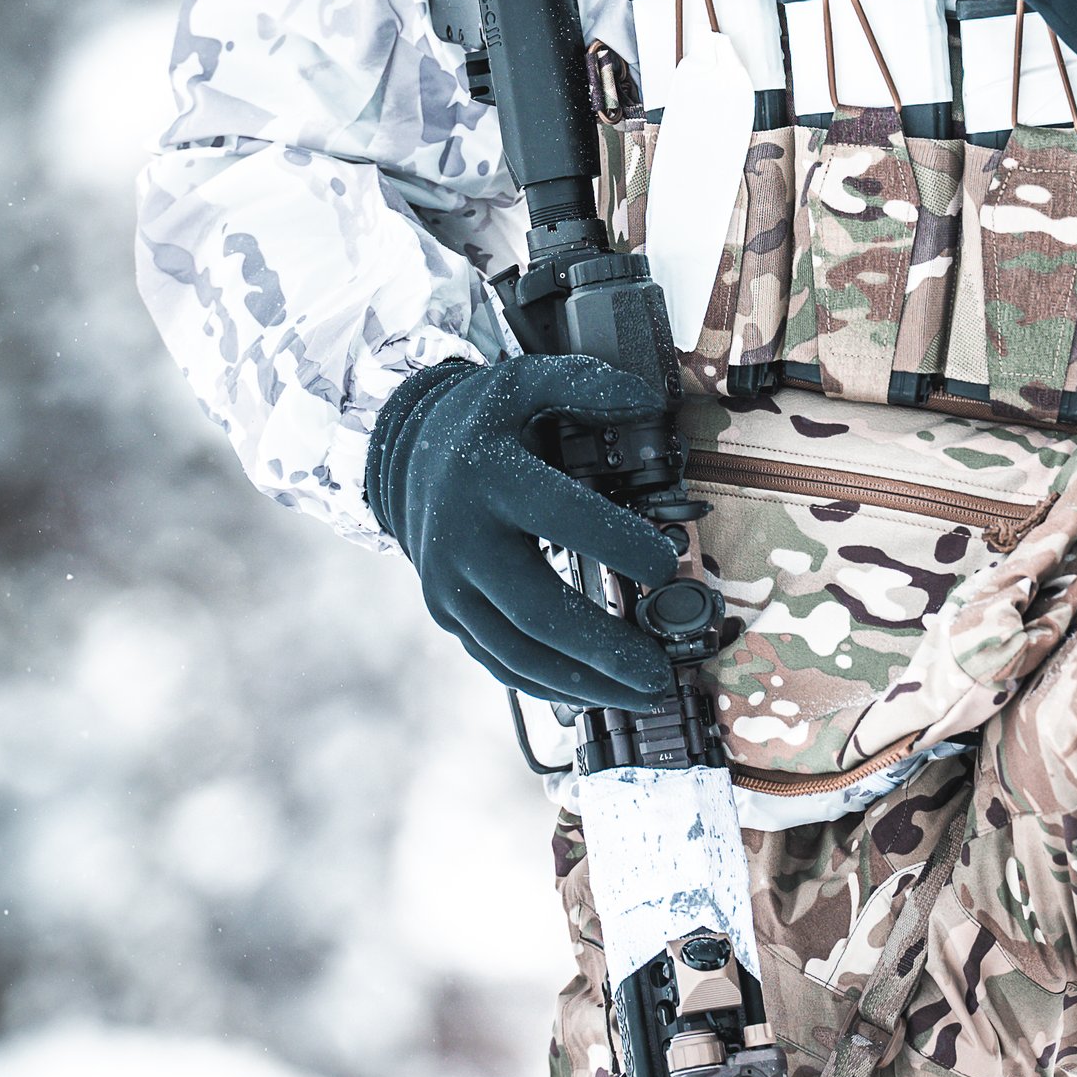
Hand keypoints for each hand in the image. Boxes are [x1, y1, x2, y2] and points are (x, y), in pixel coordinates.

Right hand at [365, 355, 681, 704]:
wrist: (409, 456)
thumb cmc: (486, 421)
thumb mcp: (528, 382)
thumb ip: (587, 384)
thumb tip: (648, 402)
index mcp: (489, 475)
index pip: (558, 515)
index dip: (615, 542)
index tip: (667, 562)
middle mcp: (463, 538)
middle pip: (534, 608)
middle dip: (602, 646)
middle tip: (658, 670)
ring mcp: (449, 586)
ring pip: (515, 652)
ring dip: (583, 682)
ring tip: (644, 693)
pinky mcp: (449, 615)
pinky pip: (499, 662)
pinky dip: (548, 686)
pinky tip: (597, 694)